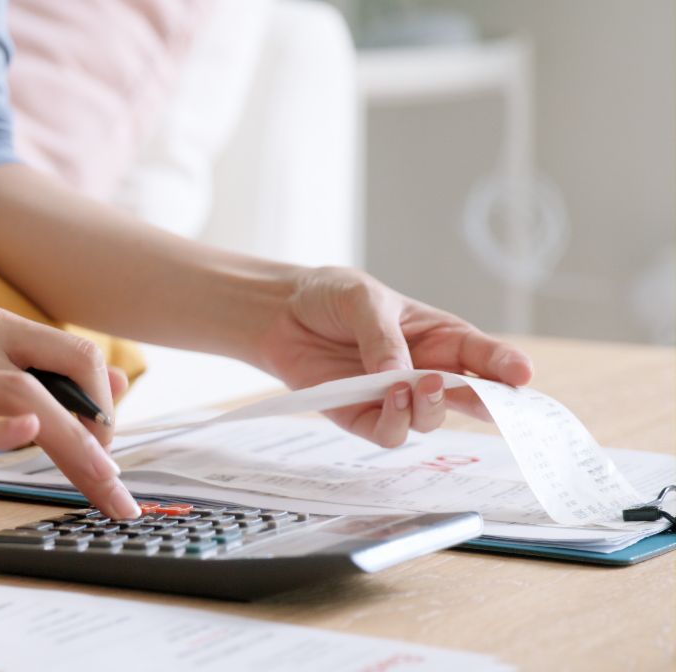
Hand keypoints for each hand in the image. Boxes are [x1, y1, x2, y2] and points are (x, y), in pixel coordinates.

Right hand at [0, 306, 139, 518]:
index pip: (76, 355)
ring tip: (99, 483)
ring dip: (73, 443)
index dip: (108, 401)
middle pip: (62, 375)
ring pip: (23, 396)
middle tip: (114, 483)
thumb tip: (116, 385)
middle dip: (103, 433)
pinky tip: (26, 434)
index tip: (113, 448)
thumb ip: (37, 369)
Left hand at [259, 267, 533, 447]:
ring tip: (415, 383)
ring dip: (429, 408)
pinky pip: (389, 435)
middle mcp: (426, 372)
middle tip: (485, 398)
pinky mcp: (362, 417)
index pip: (484, 357)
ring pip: (430, 421)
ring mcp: (395, 398)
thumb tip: (402, 375)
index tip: (523, 375)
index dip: (507, 367)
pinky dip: (394, 422)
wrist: (280, 313)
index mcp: (440, 338)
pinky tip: (388, 395)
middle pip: (470, 399)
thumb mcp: (363, 299)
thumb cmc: (331, 297)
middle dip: (487, 404)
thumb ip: (383, 336)